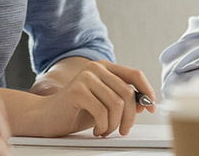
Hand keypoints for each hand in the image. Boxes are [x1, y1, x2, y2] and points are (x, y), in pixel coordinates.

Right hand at [28, 59, 156, 137]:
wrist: (46, 116)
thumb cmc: (76, 110)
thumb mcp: (105, 104)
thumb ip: (123, 100)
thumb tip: (145, 104)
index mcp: (104, 67)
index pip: (135, 75)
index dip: (147, 91)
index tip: (152, 107)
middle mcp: (95, 68)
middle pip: (128, 93)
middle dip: (130, 117)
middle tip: (124, 130)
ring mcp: (86, 77)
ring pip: (117, 104)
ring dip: (115, 124)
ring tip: (106, 130)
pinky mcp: (77, 90)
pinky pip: (102, 112)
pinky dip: (103, 126)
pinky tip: (97, 130)